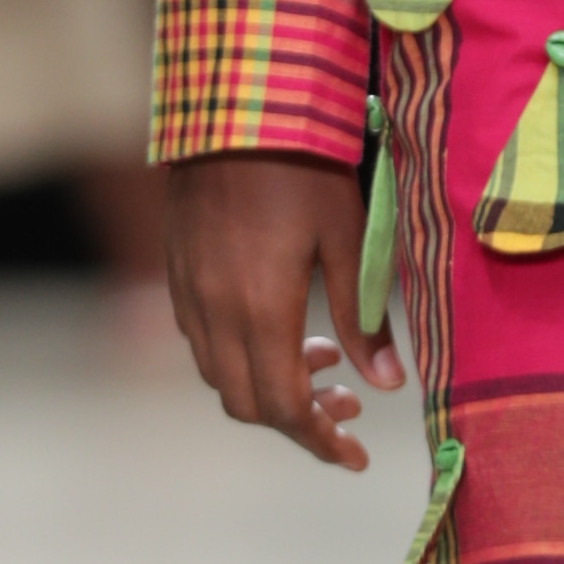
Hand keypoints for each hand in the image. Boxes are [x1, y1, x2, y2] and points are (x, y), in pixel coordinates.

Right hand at [165, 149, 406, 469]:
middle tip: (347, 407)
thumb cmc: (304, 165)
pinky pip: (200, 340)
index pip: (283, 408)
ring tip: (321, 359)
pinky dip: (239, 356)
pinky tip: (279, 328)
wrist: (234, 105)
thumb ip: (364, 316)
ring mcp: (187, 293)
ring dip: (266, 387)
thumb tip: (388, 385)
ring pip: (219, 375)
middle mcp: (214, 312)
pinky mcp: (176, 272)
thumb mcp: (348, 237)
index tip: (355, 457)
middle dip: (297, 420)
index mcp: (260, 311)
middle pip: (246, 404)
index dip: (320, 441)